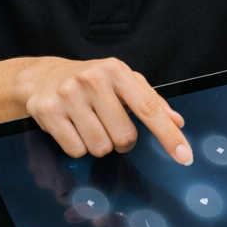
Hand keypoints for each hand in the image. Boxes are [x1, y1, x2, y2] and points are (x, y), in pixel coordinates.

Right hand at [18, 57, 192, 164]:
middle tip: (110, 126)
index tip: (185, 155)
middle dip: (122, 140)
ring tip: (90, 125)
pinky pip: (76, 150)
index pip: (149, 108)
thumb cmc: (90, 82)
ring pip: (100, 147)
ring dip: (99, 144)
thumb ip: (151, 101)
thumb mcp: (122, 82)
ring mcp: (69, 95)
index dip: (169, 135)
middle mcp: (93, 79)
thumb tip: (177, 121)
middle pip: (124, 137)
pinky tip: (72, 128)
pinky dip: (78, 146)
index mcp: (117, 71)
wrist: (42, 77)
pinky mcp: (49, 111)